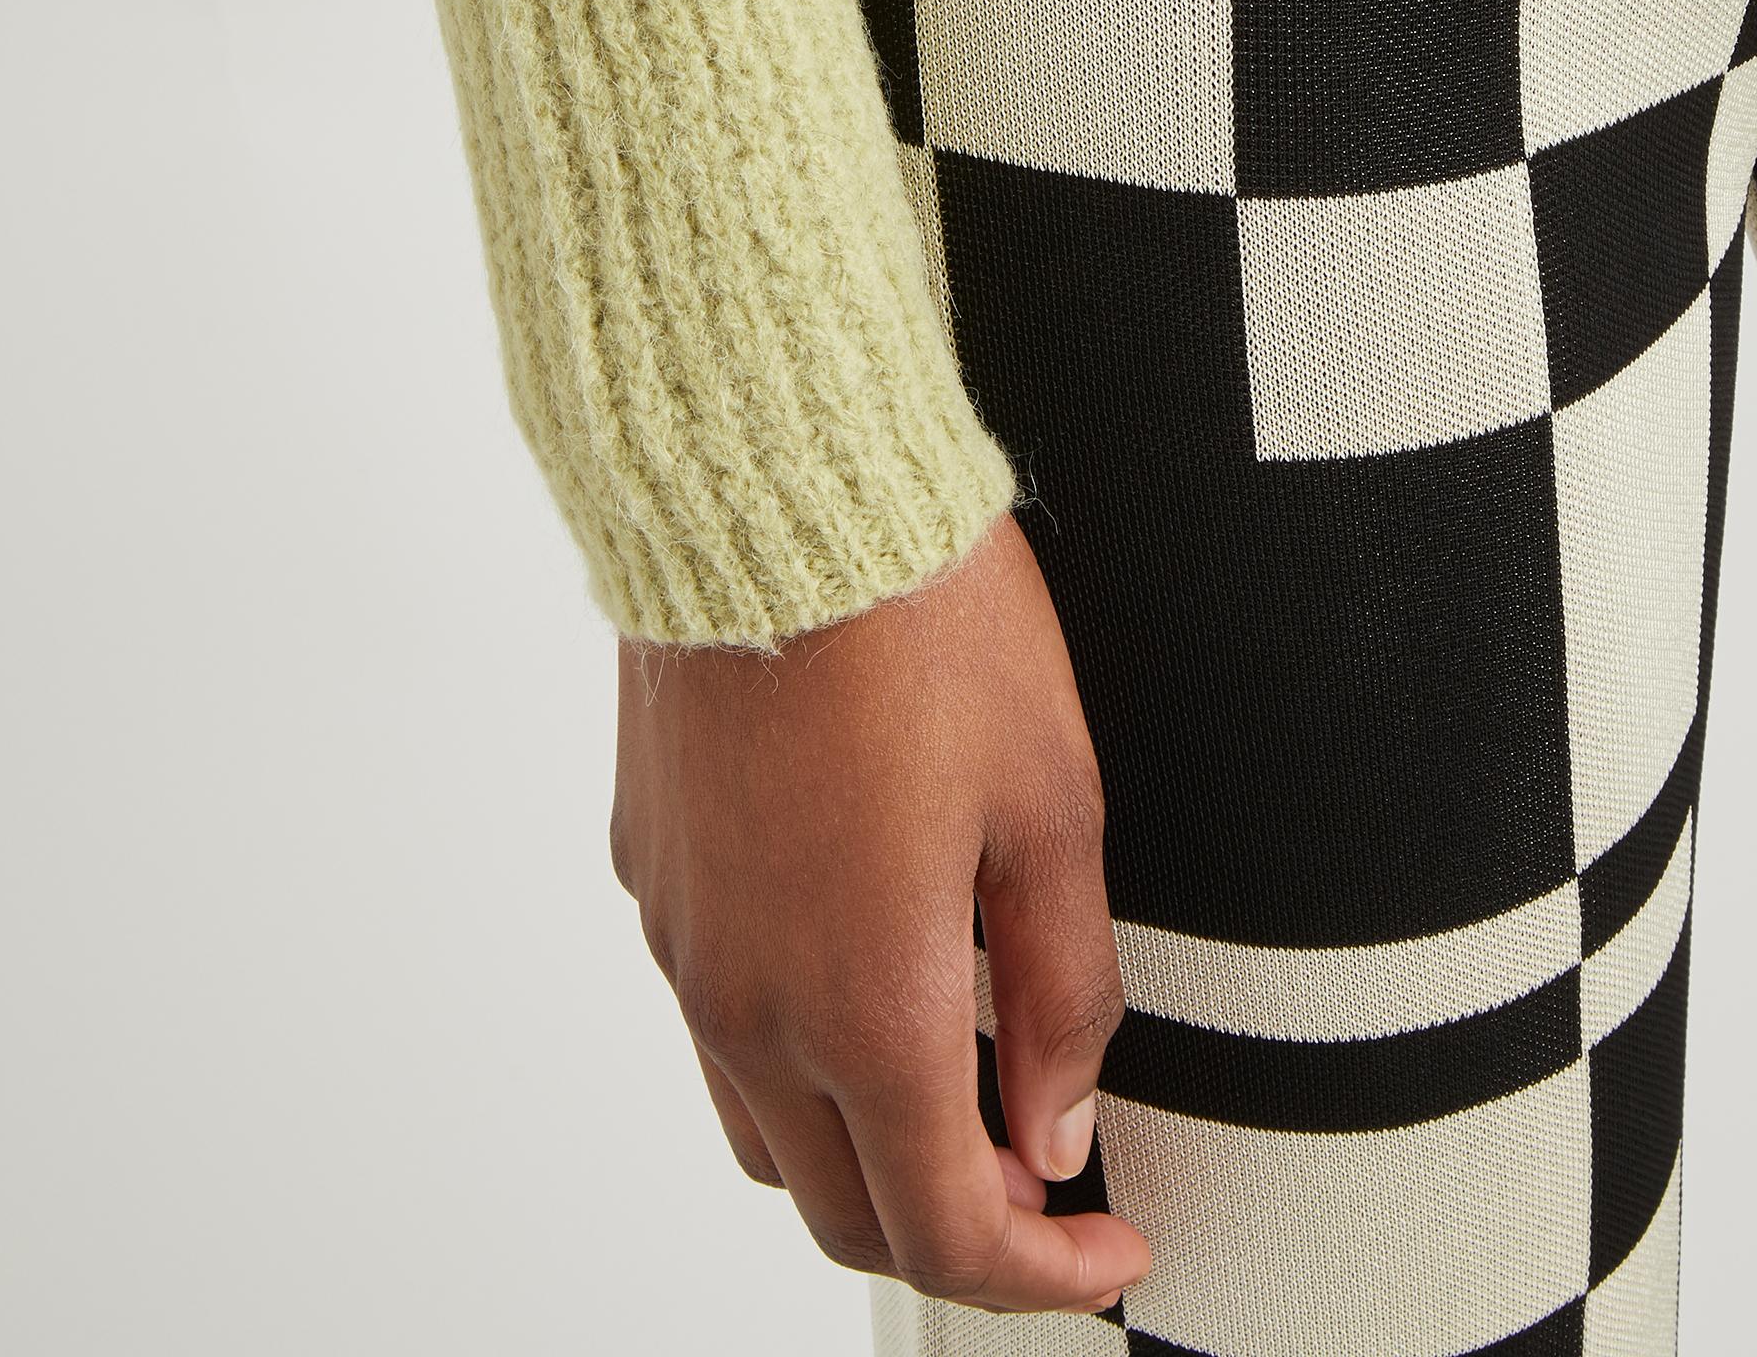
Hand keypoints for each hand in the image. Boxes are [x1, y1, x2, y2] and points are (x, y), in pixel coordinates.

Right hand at [611, 515, 1150, 1315]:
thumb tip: (1061, 1118)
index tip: (1105, 1250)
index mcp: (864, 1008)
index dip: (1043, 1272)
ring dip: (863, 1148)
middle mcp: (750, 1005)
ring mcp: (685, 944)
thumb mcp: (1054, 805)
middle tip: (1045, 1171)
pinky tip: (864, 966)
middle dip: (955, 1228)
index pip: (949, 1232)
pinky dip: (794, 1051)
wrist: (770, 484)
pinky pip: (716, 1020)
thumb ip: (1065, 987)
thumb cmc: (918, 620)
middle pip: (845, 1211)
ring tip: (961, 1077)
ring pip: (766, 1130)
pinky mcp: (651, 874)